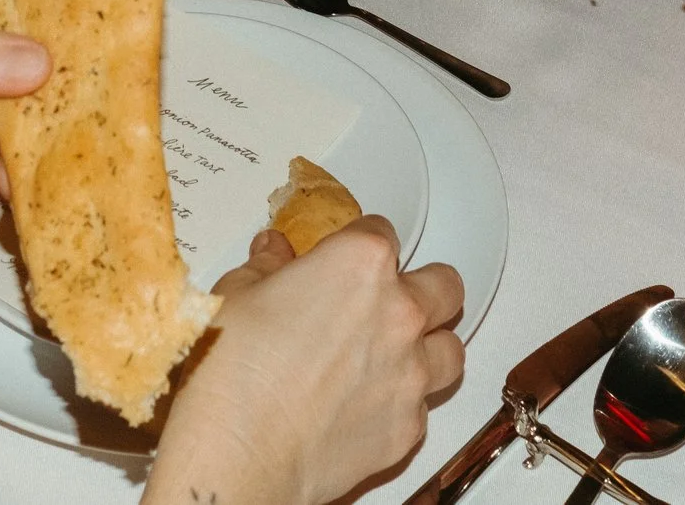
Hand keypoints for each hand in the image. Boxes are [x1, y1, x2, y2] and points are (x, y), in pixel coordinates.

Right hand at [149, 220, 465, 504]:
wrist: (239, 452)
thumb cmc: (233, 374)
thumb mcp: (235, 295)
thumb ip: (266, 268)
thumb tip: (271, 255)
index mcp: (360, 264)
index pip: (382, 232)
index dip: (361, 242)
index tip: (345, 255)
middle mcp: (398, 314)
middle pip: (443, 286)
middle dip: (420, 287)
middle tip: (387, 299)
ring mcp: (410, 374)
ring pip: (450, 349)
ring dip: (429, 346)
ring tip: (395, 352)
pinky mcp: (407, 428)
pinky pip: (423, 407)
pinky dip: (403, 402)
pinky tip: (368, 404)